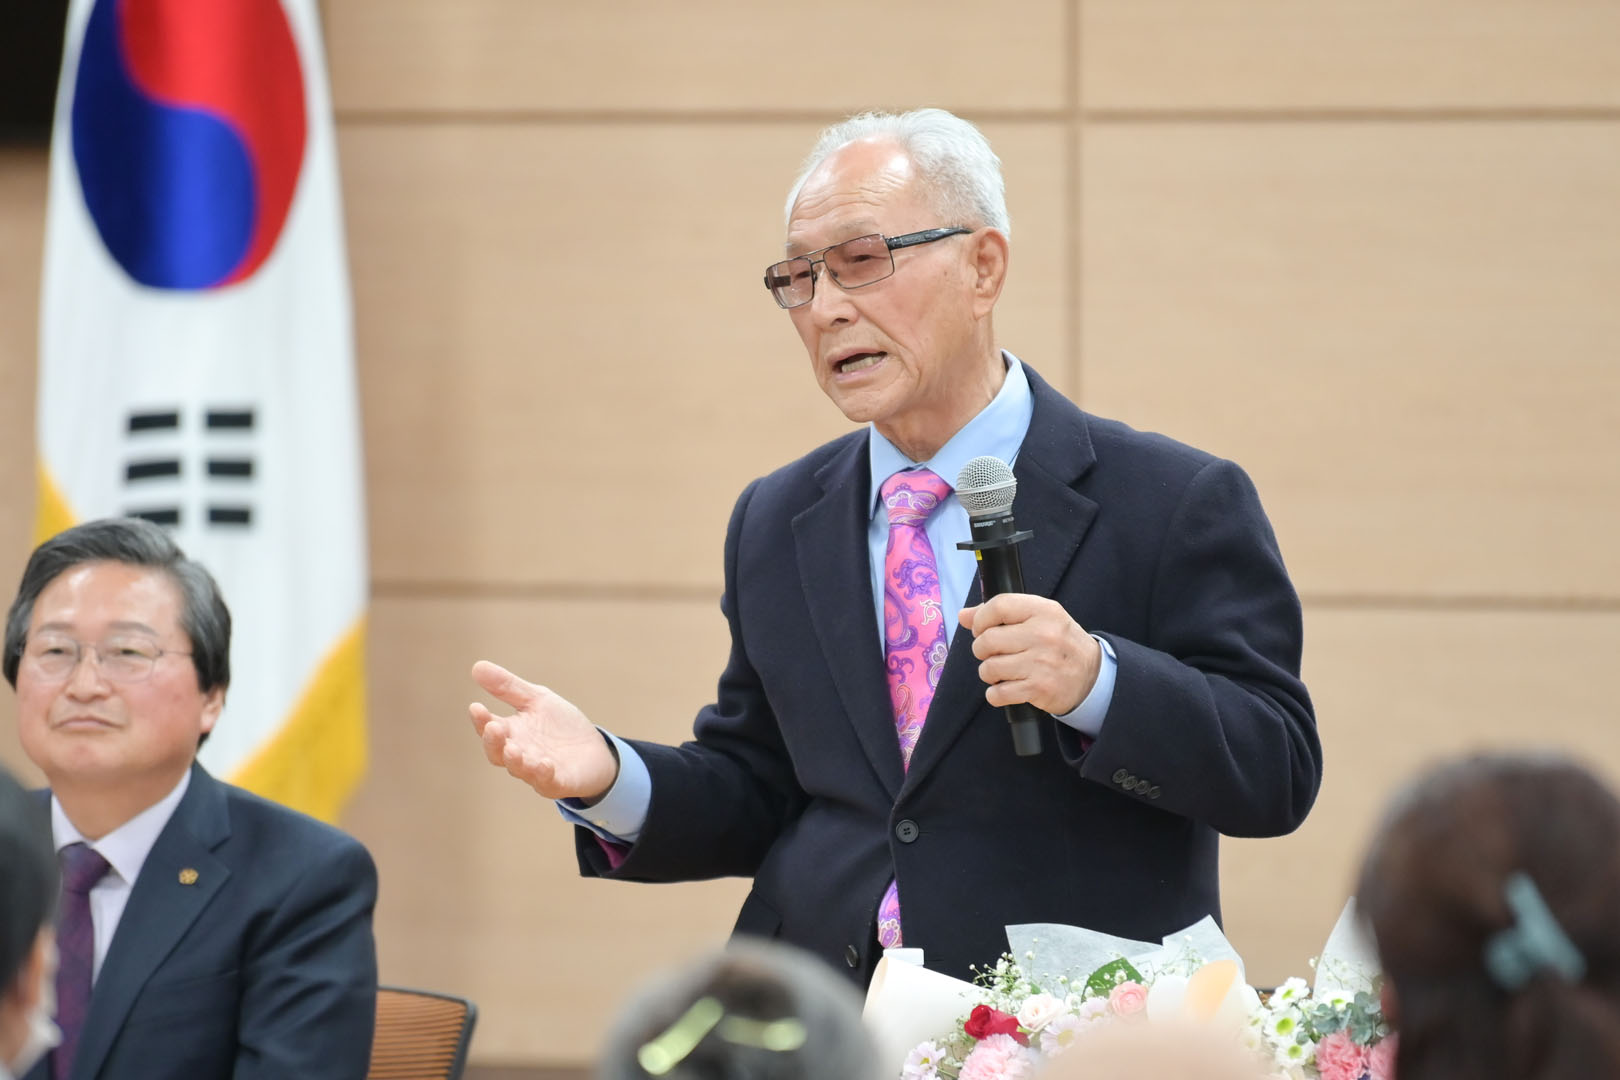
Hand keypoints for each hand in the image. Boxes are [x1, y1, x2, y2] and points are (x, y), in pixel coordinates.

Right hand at [467, 661, 619, 800]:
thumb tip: (476, 666)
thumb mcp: (537, 700)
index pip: (489, 727)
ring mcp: (536, 770)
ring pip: (519, 769)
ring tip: (513, 749)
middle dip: (493, 741)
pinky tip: (545, 764)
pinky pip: (547, 782)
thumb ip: (509, 687)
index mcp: (511, 732)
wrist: (594, 749)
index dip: (481, 720)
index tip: (476, 706)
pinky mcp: (557, 782)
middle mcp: (519, 754)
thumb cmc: (560, 726)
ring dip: (515, 760)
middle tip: (493, 727)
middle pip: (497, 752)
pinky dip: (543, 774)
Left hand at [958, 595, 1099, 715]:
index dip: (980, 619)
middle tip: (993, 653)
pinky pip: (998, 693)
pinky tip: (1006, 688)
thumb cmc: (1060, 644)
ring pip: (989, 668)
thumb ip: (1001, 613)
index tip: (981, 628)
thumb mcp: (1039, 618)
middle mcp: (1043, 635)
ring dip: (989, 672)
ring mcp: (1041, 663)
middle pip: (987, 639)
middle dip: (982, 649)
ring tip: (1002, 671)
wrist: (1093, 677)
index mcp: (1044, 611)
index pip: (999, 606)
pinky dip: (995, 694)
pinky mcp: (1038, 689)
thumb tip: (963, 615)